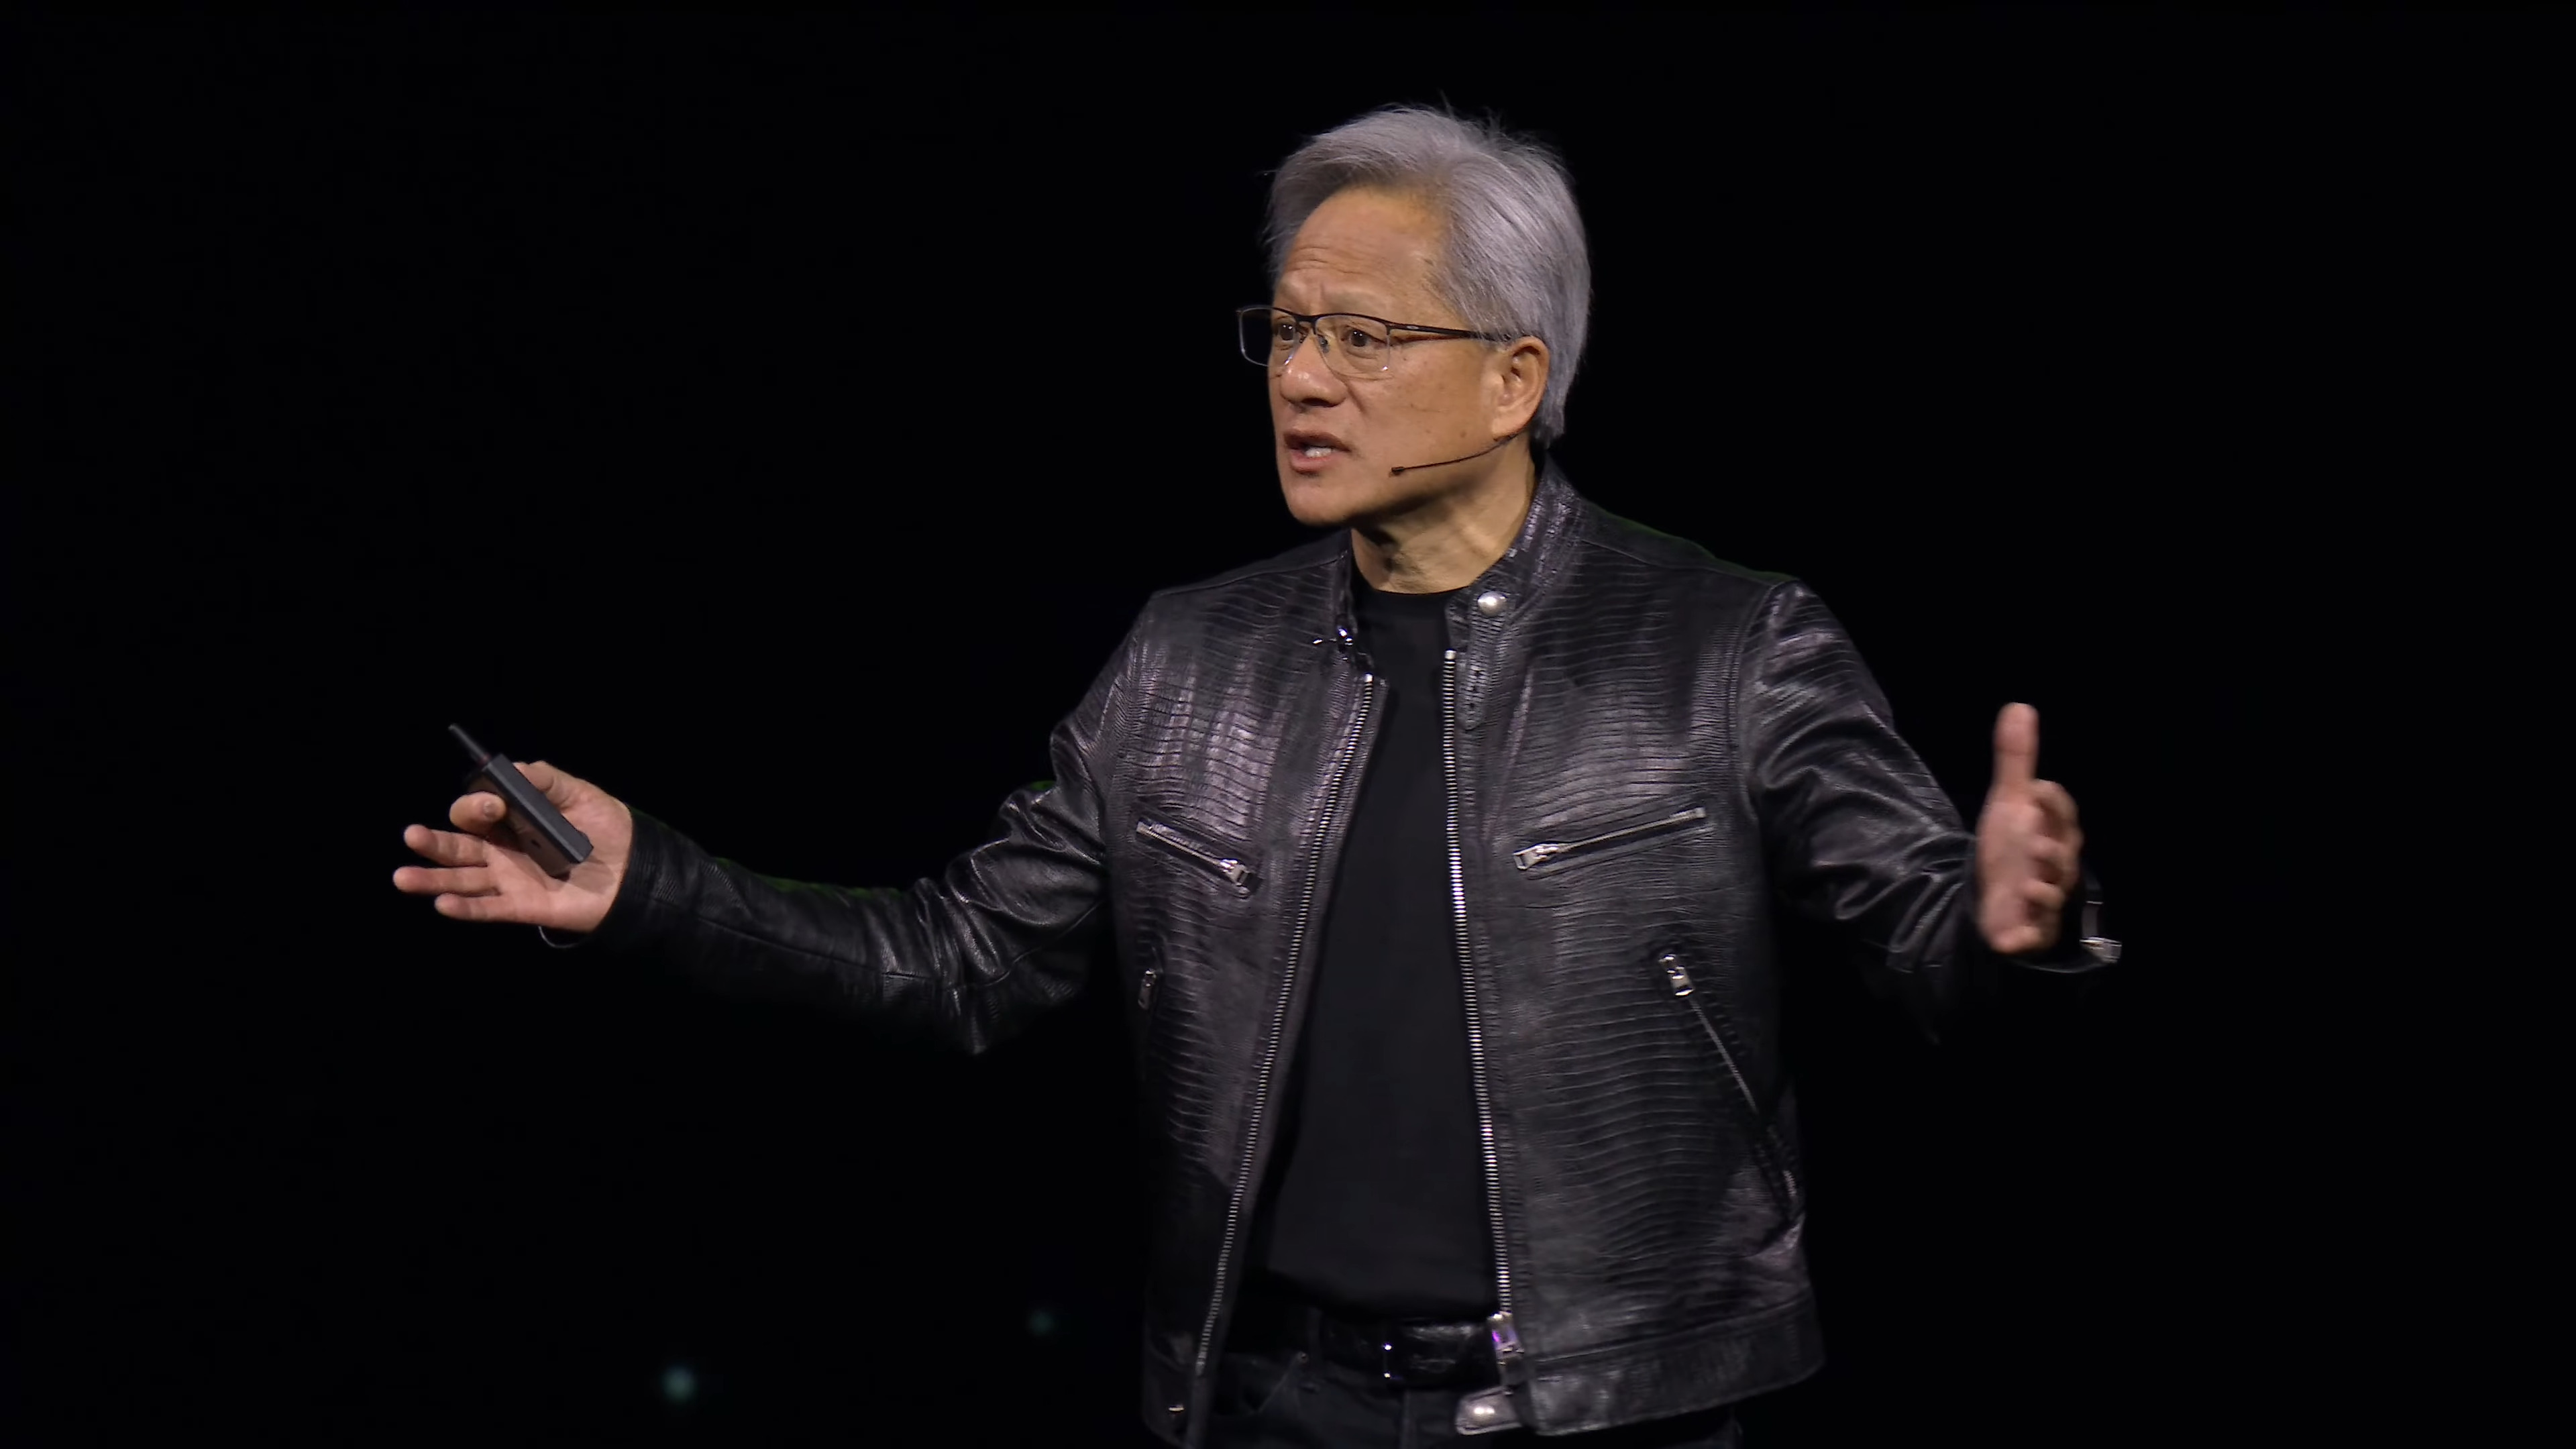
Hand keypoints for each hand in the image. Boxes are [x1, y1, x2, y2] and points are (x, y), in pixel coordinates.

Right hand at [392, 759, 633, 933]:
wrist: (636, 871)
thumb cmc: (607, 829)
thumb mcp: (579, 795)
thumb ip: (544, 780)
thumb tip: (510, 769)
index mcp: (510, 821)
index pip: (476, 813)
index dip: (476, 806)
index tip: (494, 806)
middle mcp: (501, 850)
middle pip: (457, 846)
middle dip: (433, 841)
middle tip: (412, 834)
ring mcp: (509, 879)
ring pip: (461, 879)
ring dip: (431, 878)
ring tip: (402, 877)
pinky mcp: (522, 906)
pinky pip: (487, 908)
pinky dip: (464, 908)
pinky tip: (442, 904)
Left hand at [1975, 703, 2084, 956]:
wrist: (1996, 897)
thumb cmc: (2012, 847)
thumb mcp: (2010, 803)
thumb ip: (2015, 760)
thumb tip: (2019, 706)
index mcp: (2054, 834)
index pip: (2062, 816)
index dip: (2053, 803)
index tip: (2038, 786)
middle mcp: (2054, 867)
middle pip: (2063, 858)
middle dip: (2053, 850)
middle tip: (2036, 842)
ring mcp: (2043, 901)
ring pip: (2050, 897)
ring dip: (2042, 892)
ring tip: (2028, 885)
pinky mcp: (2028, 931)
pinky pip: (2029, 937)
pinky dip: (2020, 938)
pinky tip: (2008, 939)